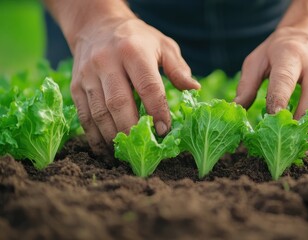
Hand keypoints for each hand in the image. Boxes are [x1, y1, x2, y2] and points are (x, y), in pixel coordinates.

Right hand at [70, 17, 199, 153]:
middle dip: (132, 128)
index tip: (164, 130)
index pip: (147, 86)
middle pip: (119, 102)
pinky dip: (95, 136)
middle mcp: (107, 62)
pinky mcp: (76, 86)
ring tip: (126, 152)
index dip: (156, 110)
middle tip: (144, 146)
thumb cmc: (137, 39)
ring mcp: (88, 75)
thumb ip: (178, 68)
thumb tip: (194, 88)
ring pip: (99, 112)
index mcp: (133, 52)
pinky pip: (84, 115)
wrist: (96, 26)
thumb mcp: (162, 45)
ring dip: (113, 136)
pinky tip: (106, 149)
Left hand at [235, 19, 307, 141]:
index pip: (286, 78)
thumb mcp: (258, 59)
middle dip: (306, 119)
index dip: (280, 98)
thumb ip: (247, 84)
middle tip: (293, 142)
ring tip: (306, 151)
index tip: (273, 118)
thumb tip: (235, 109)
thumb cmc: (280, 49)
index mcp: (291, 54)